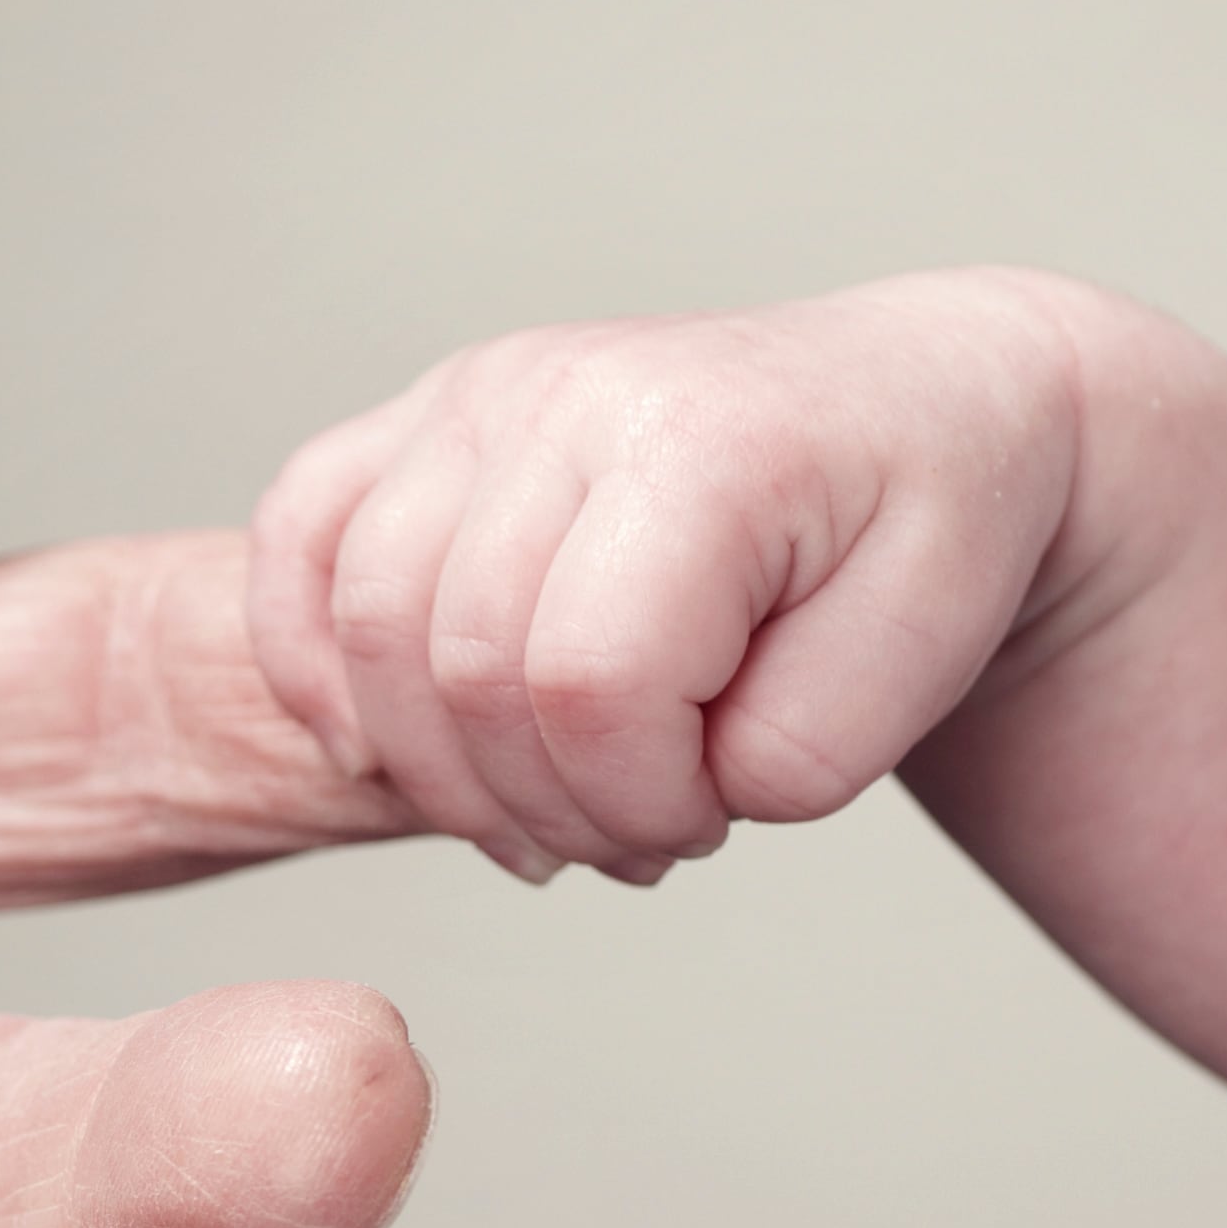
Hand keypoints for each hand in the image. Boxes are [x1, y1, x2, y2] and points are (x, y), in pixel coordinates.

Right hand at [247, 270, 1111, 881]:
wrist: (928, 404)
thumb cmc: (929, 529)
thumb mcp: (925, 663)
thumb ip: (788, 753)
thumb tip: (637, 778)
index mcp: (706, 441)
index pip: (589, 682)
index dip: (634, 801)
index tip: (711, 824)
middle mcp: (568, 390)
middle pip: (461, 666)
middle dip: (542, 802)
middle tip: (634, 837)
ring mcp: (478, 391)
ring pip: (362, 622)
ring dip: (436, 763)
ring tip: (541, 804)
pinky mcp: (422, 414)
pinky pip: (297, 541)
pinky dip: (309, 662)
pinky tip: (376, 742)